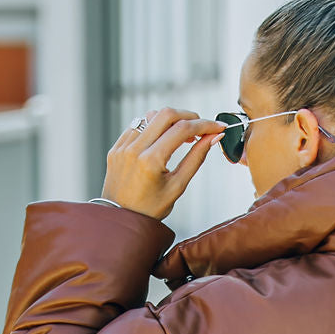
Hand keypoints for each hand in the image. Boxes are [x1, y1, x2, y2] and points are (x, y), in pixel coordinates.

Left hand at [100, 107, 227, 220]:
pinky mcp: (117, 146)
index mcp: (150, 161)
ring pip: (151, 116)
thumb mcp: (178, 186)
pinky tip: (163, 139)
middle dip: (189, 116)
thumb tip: (212, 138)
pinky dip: (154, 127)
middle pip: (166, 114)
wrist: (121, 218)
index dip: (204, 125)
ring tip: (183, 135)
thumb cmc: (150, 209)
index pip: (182, 129)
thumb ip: (196, 159)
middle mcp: (134, 149)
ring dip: (171, 120)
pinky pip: (138, 125)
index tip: (217, 127)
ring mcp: (123, 146)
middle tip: (201, 128)